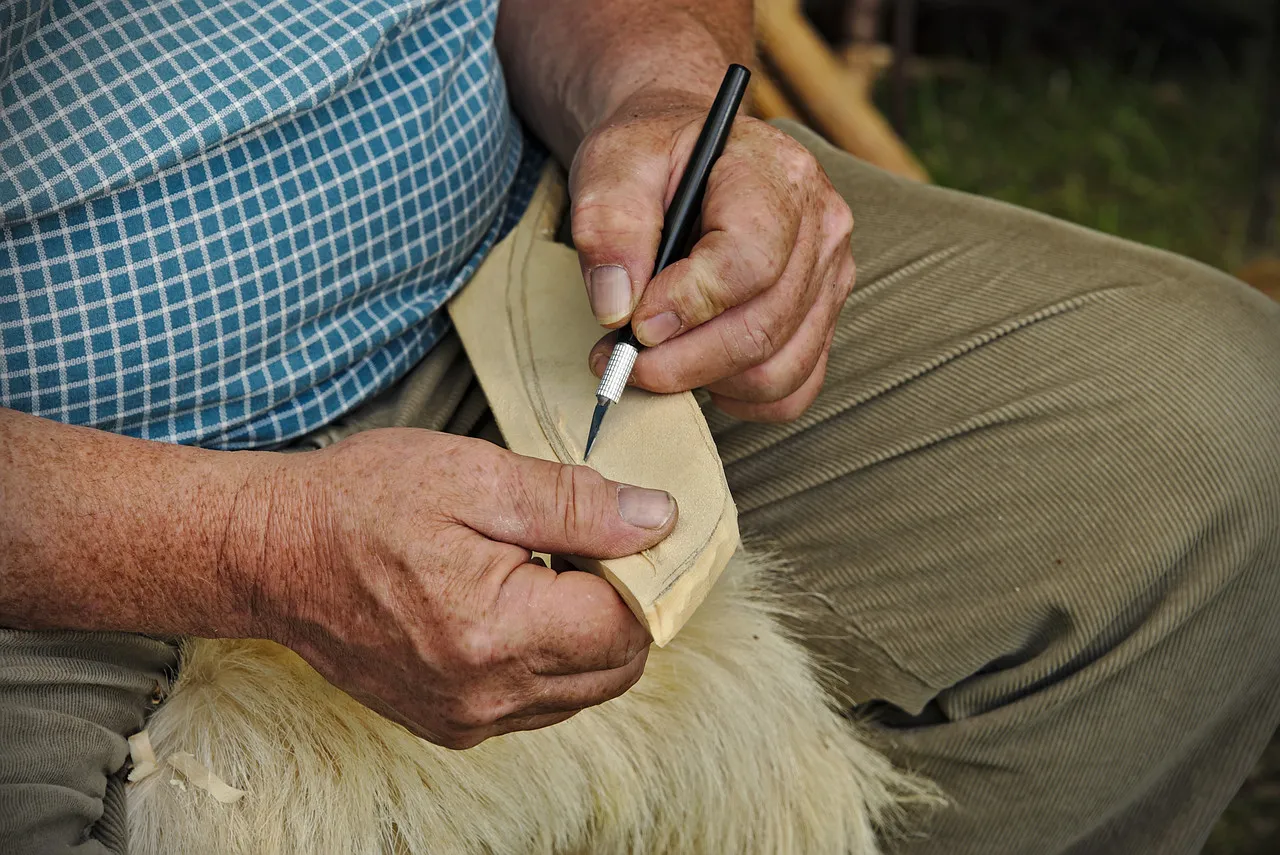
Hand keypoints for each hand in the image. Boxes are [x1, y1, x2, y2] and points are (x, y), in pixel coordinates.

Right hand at [253, 429, 676, 748]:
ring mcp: (467, 718)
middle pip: (617, 667)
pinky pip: (540, 701)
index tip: (620, 530)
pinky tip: (516, 604)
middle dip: (622, 604)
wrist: (273, 554)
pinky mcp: (451, 723)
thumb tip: (657, 521)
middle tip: (584, 545)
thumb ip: (576, 504)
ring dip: (588, 633)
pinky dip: (550, 657)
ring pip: (584, 689)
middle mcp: (486, 694)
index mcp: (496, 633)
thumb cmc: (361, 504)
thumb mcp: (475, 475)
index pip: (628, 623)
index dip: (641, 571)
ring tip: (542, 571)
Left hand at [571, 89, 855, 421]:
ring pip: (779, 369)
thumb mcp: (612, 166)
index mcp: (778, 176)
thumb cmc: (653, 159)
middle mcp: (821, 228)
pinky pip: (793, 389)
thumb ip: (608, 227)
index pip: (750, 262)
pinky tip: (699, 372)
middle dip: (683, 360)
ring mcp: (829, 278)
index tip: (634, 323)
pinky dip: (741, 398)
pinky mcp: (821, 319)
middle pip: (763, 326)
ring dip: (706, 381)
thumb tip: (617, 308)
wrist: (685, 156)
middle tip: (621, 361)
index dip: (688, 305)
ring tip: (652, 362)